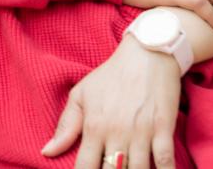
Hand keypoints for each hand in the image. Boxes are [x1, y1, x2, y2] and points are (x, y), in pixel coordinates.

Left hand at [42, 35, 181, 168]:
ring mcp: (141, 132)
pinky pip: (165, 161)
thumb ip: (66, 126)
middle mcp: (116, 133)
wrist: (146, 54)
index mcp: (94, 127)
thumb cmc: (111, 75)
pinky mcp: (163, 129)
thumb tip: (46, 152)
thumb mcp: (82, 94)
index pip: (84, 167)